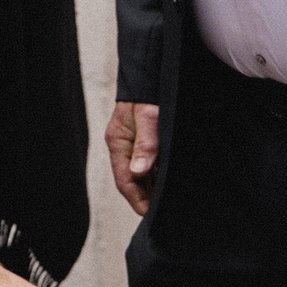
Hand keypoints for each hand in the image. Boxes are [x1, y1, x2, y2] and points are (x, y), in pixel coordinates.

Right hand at [106, 101, 159, 215]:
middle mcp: (123, 146)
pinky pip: (149, 164)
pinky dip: (157, 175)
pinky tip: (169, 182)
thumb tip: (139, 171)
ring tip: (168, 202)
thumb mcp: (148, 117)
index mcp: (117, 142)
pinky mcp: (145, 141)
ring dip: (152, 187)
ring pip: (141, 174)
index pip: (124, 179)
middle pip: (132, 180)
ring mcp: (133, 144)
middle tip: (163, 213)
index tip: (149, 214)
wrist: (151, 72)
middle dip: (146, 197)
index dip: (136, 199)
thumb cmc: (148, 92)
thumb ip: (145, 144)